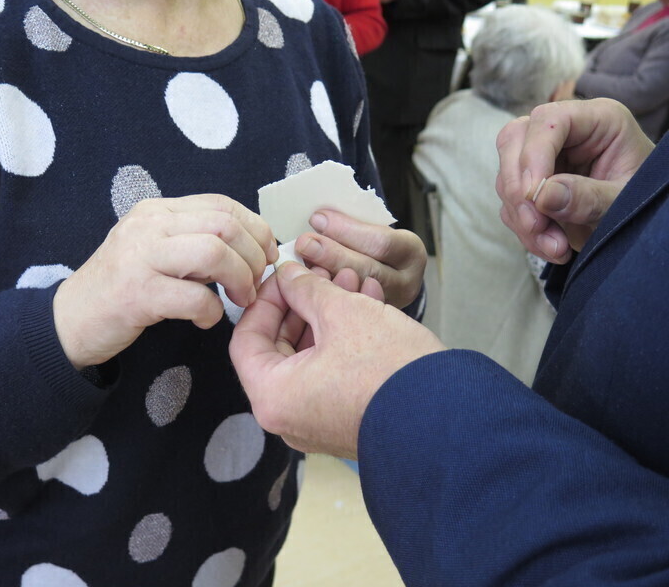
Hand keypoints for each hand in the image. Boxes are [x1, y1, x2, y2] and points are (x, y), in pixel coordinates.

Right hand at [54, 194, 277, 368]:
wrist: (70, 320)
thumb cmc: (122, 287)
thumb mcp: (156, 249)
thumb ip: (194, 239)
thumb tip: (251, 245)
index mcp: (158, 211)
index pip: (222, 204)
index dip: (256, 228)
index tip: (267, 254)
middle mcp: (149, 226)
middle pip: (225, 226)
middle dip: (254, 256)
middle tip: (255, 283)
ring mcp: (140, 257)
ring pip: (215, 253)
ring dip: (240, 280)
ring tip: (239, 300)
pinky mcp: (137, 294)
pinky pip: (195, 297)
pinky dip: (212, 312)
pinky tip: (205, 320)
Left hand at [229, 262, 444, 458]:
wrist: (448, 418)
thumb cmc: (389, 370)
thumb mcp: (343, 313)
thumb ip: (306, 289)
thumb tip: (289, 275)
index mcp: (273, 396)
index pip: (245, 339)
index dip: (265, 300)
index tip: (284, 276)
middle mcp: (288, 417)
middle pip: (278, 347)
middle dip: (303, 303)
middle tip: (321, 273)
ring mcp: (316, 421)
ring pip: (309, 355)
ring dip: (328, 315)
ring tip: (354, 281)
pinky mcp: (344, 419)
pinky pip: (330, 371)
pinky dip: (343, 338)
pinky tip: (367, 303)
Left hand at [294, 210, 425, 307]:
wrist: (383, 270)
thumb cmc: (370, 243)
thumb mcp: (370, 228)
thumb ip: (350, 226)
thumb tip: (317, 220)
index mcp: (410, 252)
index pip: (382, 243)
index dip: (347, 231)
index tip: (318, 218)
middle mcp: (405, 284)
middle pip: (368, 272)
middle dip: (332, 256)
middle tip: (303, 242)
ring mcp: (389, 308)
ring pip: (355, 295)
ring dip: (323, 278)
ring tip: (300, 263)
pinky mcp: (369, 324)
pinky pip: (344, 313)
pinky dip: (321, 297)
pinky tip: (303, 285)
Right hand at [496, 98, 653, 263]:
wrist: (642, 227)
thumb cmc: (644, 203)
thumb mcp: (625, 199)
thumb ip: (589, 197)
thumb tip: (542, 196)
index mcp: (597, 121)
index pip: (549, 121)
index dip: (534, 155)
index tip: (535, 196)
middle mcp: (565, 134)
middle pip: (514, 142)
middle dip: (518, 190)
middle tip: (536, 225)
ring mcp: (545, 159)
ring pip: (507, 178)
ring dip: (524, 218)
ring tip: (556, 247)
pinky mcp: (533, 187)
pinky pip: (512, 206)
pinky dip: (525, 231)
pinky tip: (552, 247)